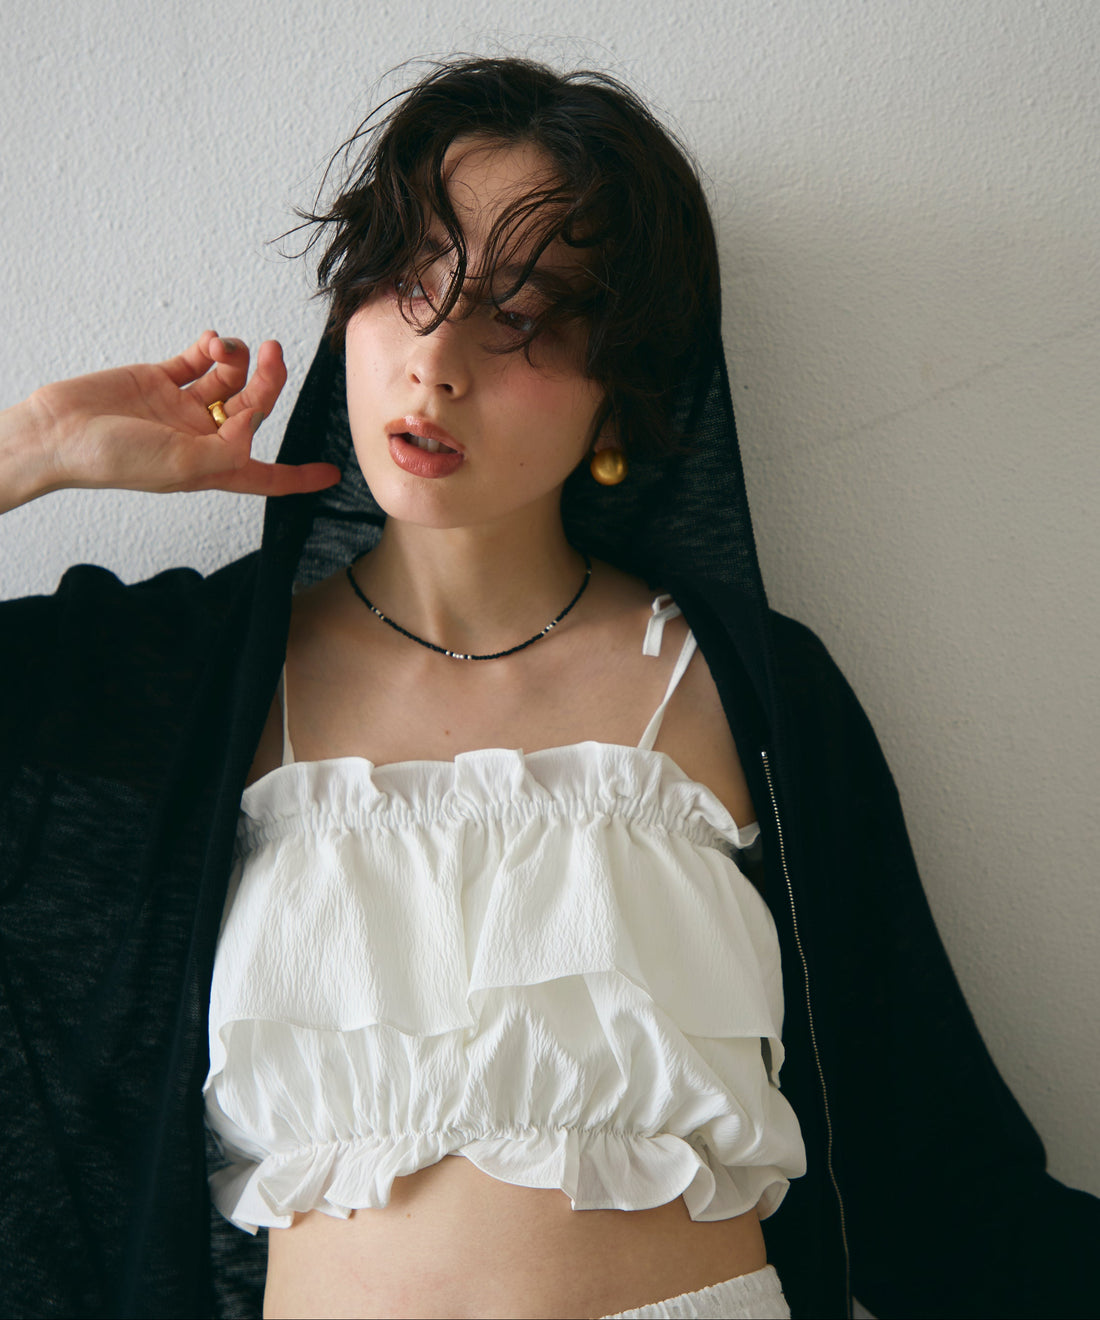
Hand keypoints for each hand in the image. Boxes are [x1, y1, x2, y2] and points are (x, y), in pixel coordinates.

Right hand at [23, 331, 340, 498]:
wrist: (61, 432)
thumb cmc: (117, 460)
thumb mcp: (186, 467)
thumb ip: (229, 448)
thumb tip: (253, 423)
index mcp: (213, 469)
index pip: (267, 476)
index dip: (300, 477)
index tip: (332, 474)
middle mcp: (203, 439)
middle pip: (254, 410)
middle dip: (269, 383)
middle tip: (274, 353)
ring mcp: (183, 407)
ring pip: (230, 379)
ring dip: (237, 359)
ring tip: (225, 347)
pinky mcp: (161, 379)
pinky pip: (199, 360)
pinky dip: (211, 347)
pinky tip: (211, 340)